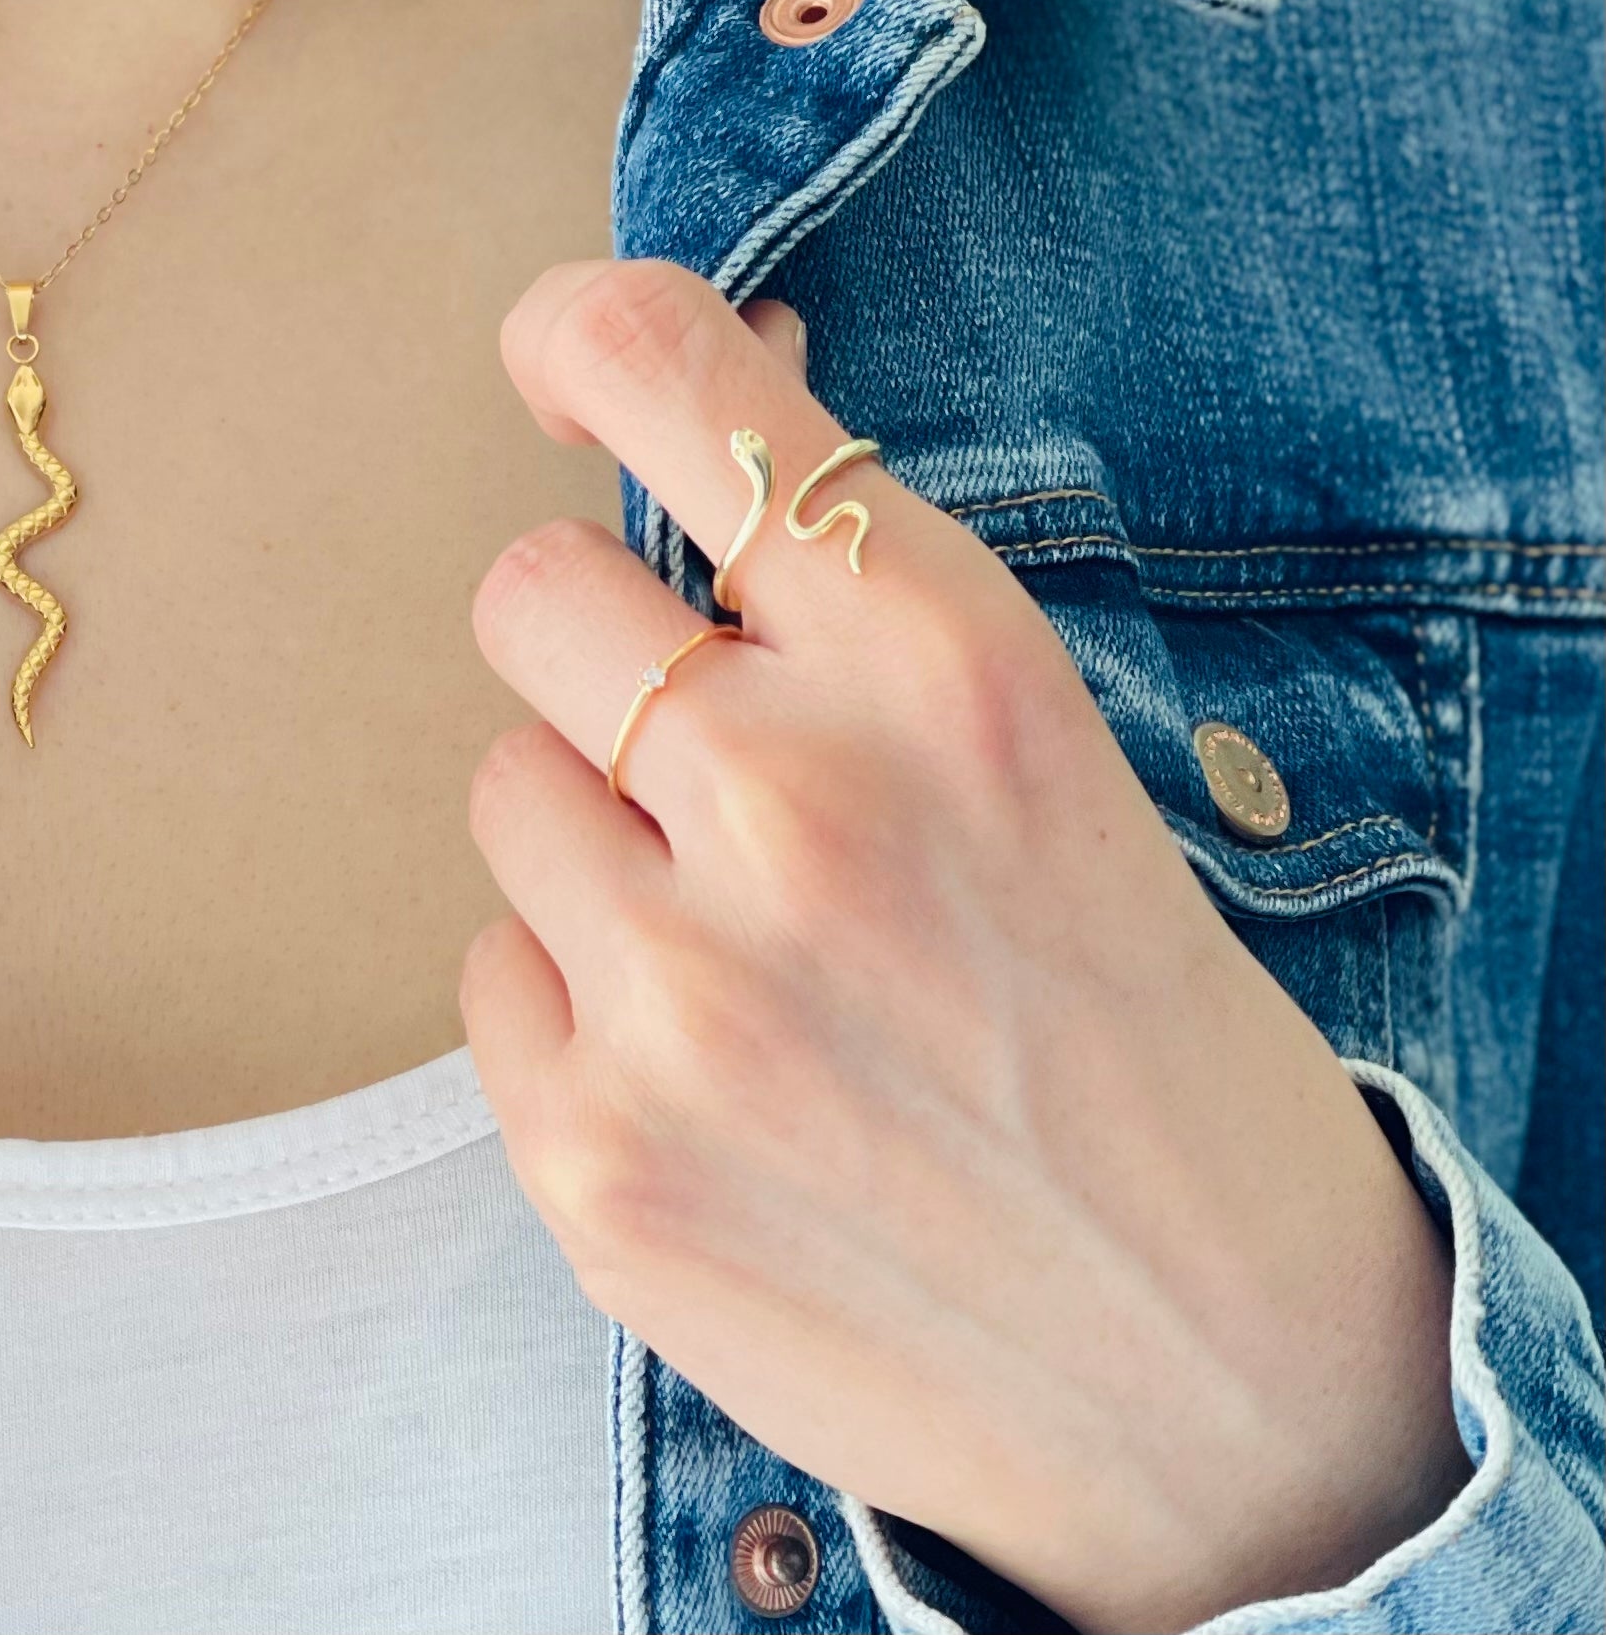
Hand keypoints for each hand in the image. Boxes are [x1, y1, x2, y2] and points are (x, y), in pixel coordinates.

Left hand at [460, 259, 1469, 1634]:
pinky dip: (577, 997)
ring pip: (500, 783)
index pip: (665, 374)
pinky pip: (489, 963)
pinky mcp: (592, 1153)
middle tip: (711, 752)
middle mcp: (796, 803)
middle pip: (526, 587)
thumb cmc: (1122, 1016)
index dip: (574, 336)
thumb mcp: (1032, 742)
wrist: (1218, 1372)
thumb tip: (669, 386)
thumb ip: (840, 580)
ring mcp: (681, 994)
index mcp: (938, 660)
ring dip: (597, 840)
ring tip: (748, 944)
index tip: (557, 375)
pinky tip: (718, 1071)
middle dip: (605, 650)